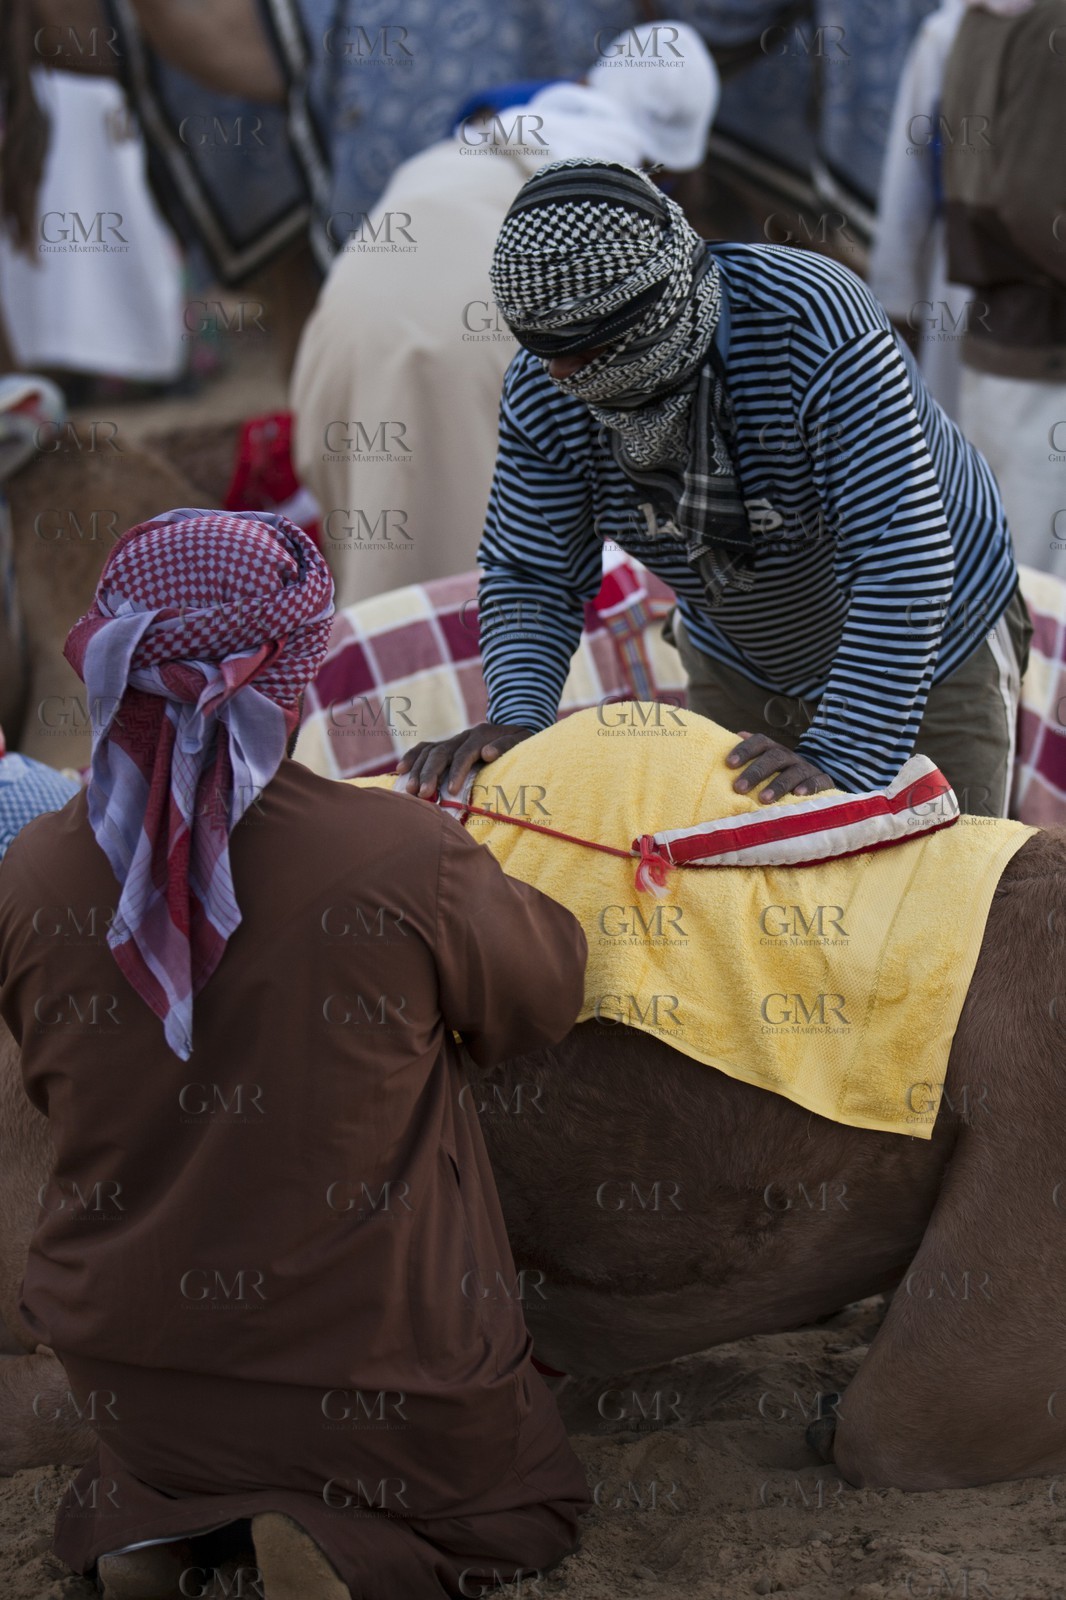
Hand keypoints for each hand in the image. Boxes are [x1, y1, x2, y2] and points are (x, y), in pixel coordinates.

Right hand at [396, 723, 534, 799]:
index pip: (465, 754)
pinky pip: (424, 748)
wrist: (514, 725)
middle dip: (430, 773)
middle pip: (441, 752)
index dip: (457, 772)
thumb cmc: (519, 740)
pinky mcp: (446, 745)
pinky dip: (412, 757)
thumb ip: (505, 746)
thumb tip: (487, 753)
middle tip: (423, 794)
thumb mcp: (521, 740)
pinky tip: (400, 771)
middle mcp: (463, 736)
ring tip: (410, 790)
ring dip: (418, 769)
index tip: (451, 791)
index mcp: (480, 735)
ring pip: (429, 751)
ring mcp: (452, 740)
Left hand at [725, 731, 835, 803]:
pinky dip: (809, 787)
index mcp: (774, 750)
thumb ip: (751, 754)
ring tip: (763, 799)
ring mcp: (807, 768)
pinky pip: (818, 782)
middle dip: (755, 772)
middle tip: (739, 788)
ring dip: (778, 785)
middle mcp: (790, 757)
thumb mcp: (766, 765)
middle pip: (774, 757)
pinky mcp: (823, 781)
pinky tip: (797, 795)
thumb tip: (737, 735)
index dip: (744, 750)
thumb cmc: (780, 775)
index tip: (728, 764)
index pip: (759, 742)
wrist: (815, 780)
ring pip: (793, 773)